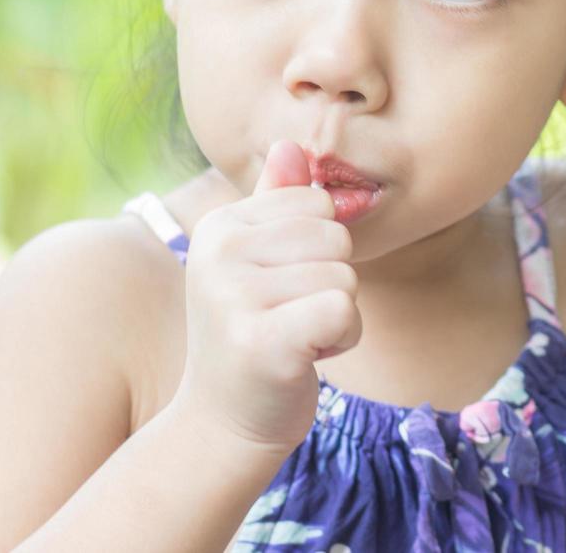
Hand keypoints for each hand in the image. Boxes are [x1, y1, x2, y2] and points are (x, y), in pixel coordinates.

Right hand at [173, 140, 361, 455]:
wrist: (224, 421)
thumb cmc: (253, 332)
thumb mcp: (256, 261)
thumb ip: (276, 202)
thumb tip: (292, 144)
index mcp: (221, 224)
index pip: (319, 203)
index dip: (320, 250)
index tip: (283, 287)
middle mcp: (220, 252)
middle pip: (336, 238)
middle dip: (331, 283)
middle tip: (289, 318)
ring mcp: (236, 296)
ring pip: (345, 278)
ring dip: (335, 316)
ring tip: (293, 338)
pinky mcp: (263, 341)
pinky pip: (344, 312)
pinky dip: (340, 340)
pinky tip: (304, 358)